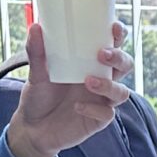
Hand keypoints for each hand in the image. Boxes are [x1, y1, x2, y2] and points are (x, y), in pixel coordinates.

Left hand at [8, 19, 132, 156]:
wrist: (32, 129)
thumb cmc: (38, 97)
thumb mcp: (35, 74)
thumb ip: (37, 53)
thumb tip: (35, 28)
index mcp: (90, 62)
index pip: (112, 44)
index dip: (119, 35)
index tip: (113, 28)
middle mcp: (101, 79)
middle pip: (125, 65)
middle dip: (119, 58)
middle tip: (102, 55)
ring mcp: (101, 100)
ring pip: (122, 92)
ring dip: (109, 85)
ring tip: (88, 81)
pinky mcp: (97, 120)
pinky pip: (107, 114)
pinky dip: (94, 109)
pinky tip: (77, 107)